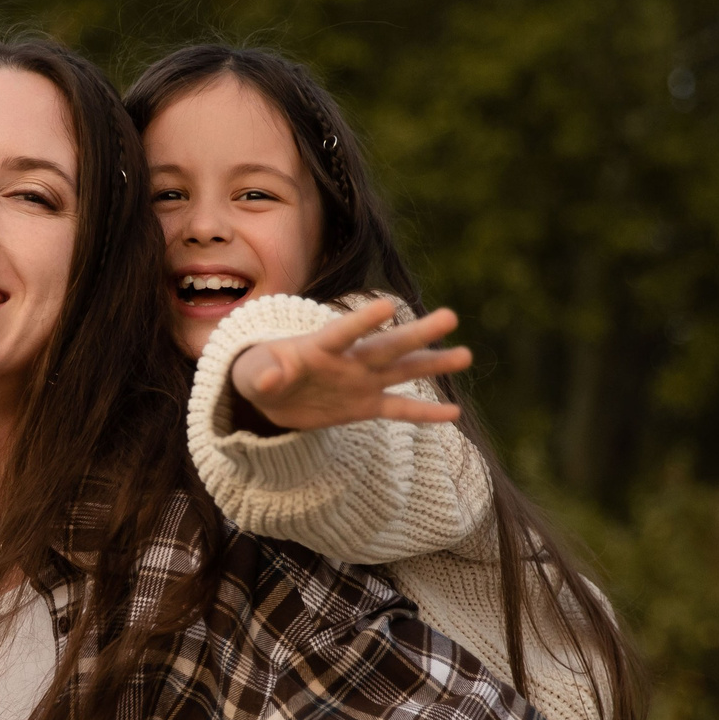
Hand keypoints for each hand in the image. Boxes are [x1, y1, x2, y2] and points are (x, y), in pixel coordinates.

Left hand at [230, 299, 471, 431]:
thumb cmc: (258, 372)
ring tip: (465, 355)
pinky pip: (399, 409)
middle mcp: (349, 360)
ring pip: (402, 371)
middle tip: (450, 317)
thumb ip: (265, 374)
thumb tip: (270, 380)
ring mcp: (360, 382)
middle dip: (416, 334)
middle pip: (387, 346)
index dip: (363, 320)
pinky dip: (424, 414)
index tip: (389, 306)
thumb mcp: (253, 373)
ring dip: (432, 365)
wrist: (268, 395)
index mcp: (320, 346)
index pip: (344, 331)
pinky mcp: (364, 406)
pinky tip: (454, 413)